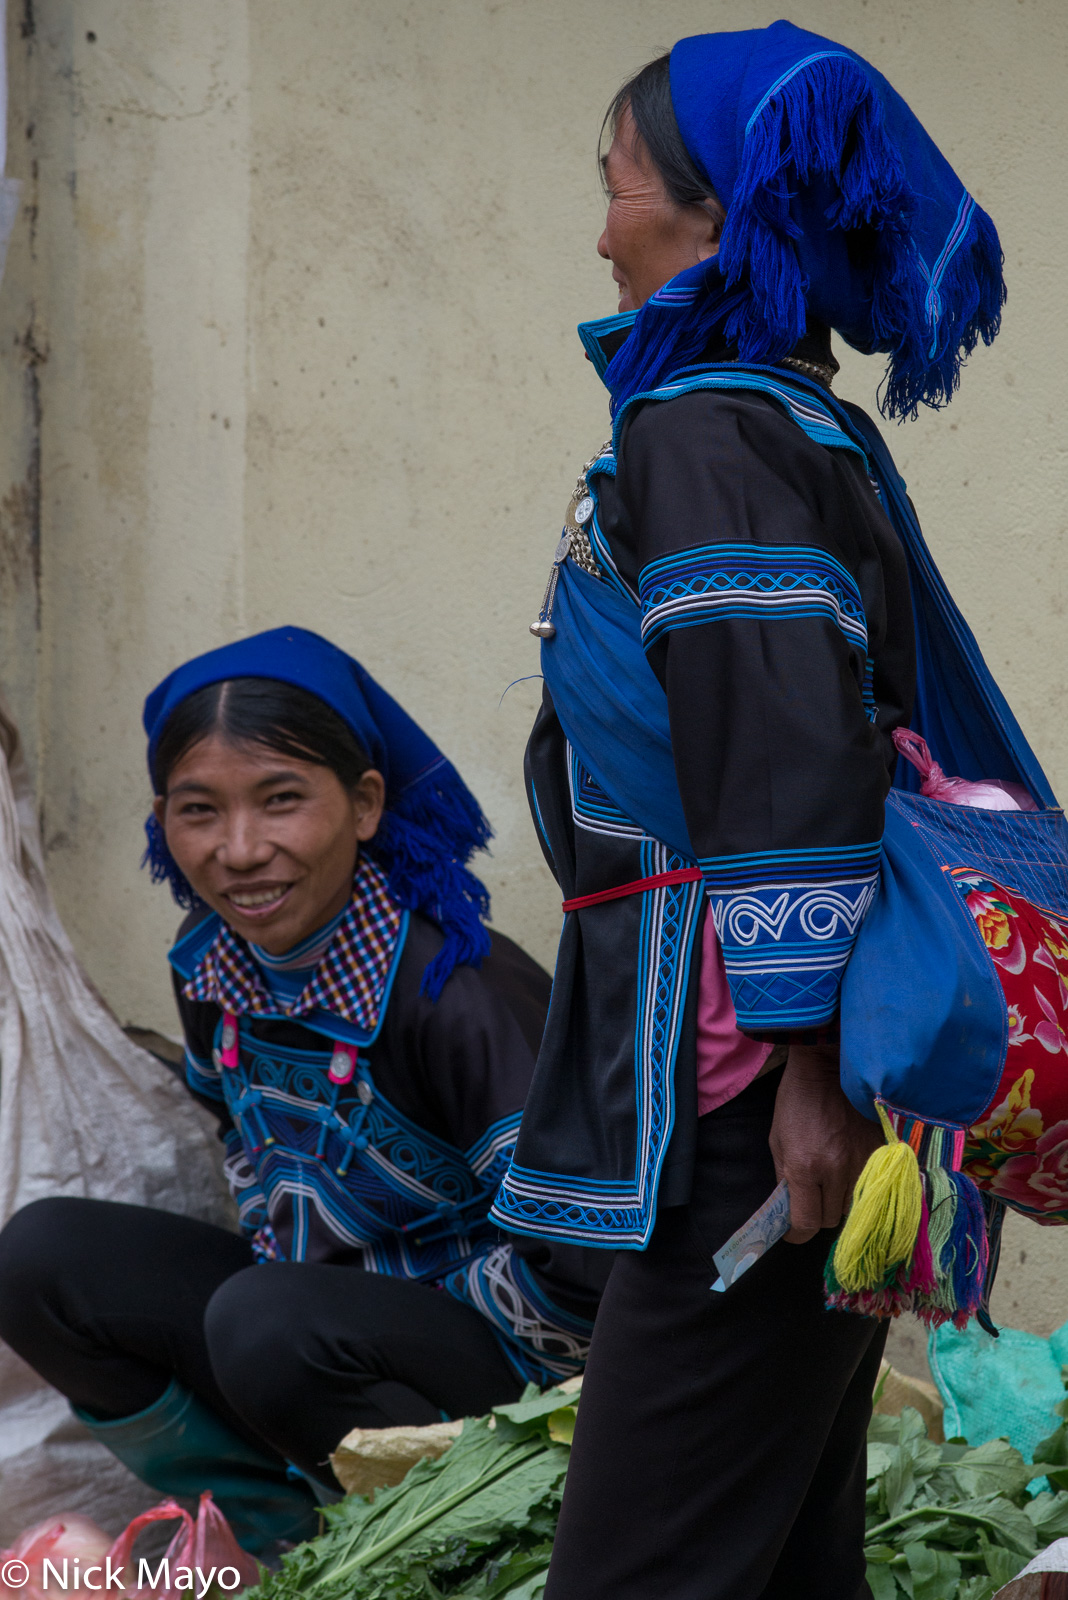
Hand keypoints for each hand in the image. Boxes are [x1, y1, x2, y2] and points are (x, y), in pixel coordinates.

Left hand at [769, 1042, 883, 1243]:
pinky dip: (864, 1185)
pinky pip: (874, 1187)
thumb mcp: (778, 1139)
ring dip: (842, 1201)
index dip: (797, 1232)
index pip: (805, 1224)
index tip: (794, 1229)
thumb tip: (789, 1210)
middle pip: (831, 1220)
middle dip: (819, 1213)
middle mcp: (837, 1170)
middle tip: (814, 1196)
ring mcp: (864, 1163)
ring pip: (855, 1207)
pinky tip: (853, 1166)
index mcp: (805, 1167)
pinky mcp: (883, 1154)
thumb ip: (785, 1178)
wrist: (831, 1066)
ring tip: (834, 1178)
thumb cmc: (798, 1101)